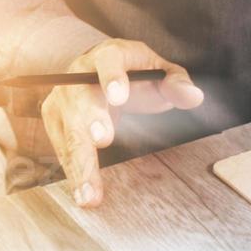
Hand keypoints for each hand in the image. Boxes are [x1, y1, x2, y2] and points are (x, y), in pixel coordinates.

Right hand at [42, 38, 203, 207]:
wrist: (102, 75)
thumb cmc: (136, 75)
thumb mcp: (161, 74)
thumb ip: (176, 84)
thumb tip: (194, 96)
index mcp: (109, 55)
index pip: (108, 61)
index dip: (112, 76)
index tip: (119, 96)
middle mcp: (79, 75)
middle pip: (82, 99)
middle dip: (90, 121)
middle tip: (102, 140)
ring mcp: (63, 98)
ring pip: (69, 131)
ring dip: (79, 162)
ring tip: (89, 193)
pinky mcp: (56, 120)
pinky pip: (62, 148)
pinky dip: (73, 172)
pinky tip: (82, 194)